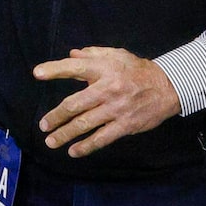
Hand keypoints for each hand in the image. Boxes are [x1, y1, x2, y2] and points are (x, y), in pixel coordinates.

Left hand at [32, 48, 180, 157]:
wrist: (167, 87)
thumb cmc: (137, 69)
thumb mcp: (117, 55)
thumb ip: (92, 54)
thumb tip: (71, 55)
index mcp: (104, 69)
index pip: (74, 67)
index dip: (55, 69)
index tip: (37, 74)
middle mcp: (107, 89)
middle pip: (75, 104)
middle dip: (56, 116)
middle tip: (43, 125)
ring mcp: (116, 109)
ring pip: (85, 124)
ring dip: (65, 134)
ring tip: (51, 141)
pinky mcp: (125, 125)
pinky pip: (102, 138)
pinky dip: (86, 146)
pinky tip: (74, 151)